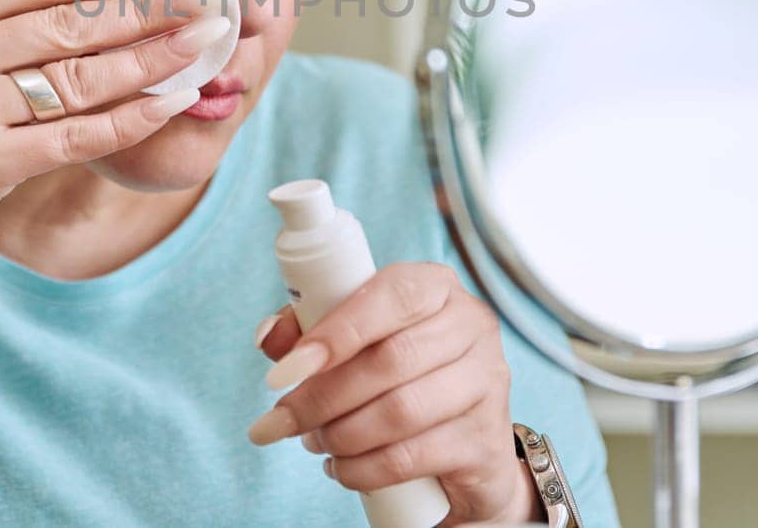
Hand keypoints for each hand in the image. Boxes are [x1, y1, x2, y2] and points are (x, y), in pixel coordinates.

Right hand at [0, 0, 225, 256]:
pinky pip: (78, 134)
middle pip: (72, 23)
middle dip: (147, 11)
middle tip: (203, 3)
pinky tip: (172, 102)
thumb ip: (0, 29)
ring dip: (152, 60)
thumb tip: (97, 4)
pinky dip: (133, 118)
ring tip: (200, 46)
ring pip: (82, 76)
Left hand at [248, 263, 541, 525]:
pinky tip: (342, 468)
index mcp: (437, 287)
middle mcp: (472, 326)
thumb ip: (309, 330)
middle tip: (283, 420)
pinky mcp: (484, 441)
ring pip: (401, 411)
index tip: (286, 369)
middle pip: (391, 359)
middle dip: (322, 396)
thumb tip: (270, 339)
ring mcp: (487, 383)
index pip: (392, 294)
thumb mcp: (357, 342)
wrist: (466, 447)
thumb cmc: (401, 377)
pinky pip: (411, 457)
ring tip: (315, 442)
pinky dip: (363, 469)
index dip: (337, 331)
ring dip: (341, 434)